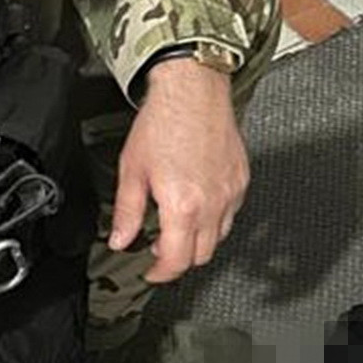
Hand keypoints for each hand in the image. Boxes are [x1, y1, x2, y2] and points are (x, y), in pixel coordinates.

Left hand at [112, 56, 248, 283]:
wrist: (193, 89)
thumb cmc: (164, 122)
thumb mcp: (132, 170)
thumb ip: (127, 212)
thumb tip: (121, 239)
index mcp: (182, 206)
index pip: (176, 260)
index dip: (160, 273)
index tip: (151, 271)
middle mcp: (212, 204)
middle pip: (201, 256)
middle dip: (179, 260)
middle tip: (160, 250)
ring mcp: (230, 192)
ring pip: (219, 237)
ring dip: (199, 241)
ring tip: (178, 228)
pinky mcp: (241, 179)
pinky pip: (232, 213)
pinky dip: (216, 219)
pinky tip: (199, 204)